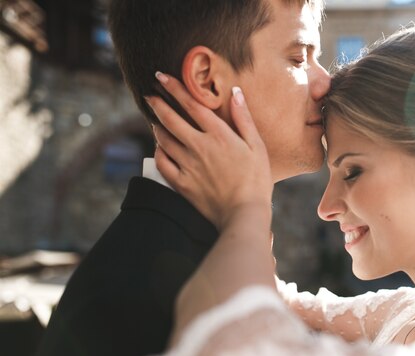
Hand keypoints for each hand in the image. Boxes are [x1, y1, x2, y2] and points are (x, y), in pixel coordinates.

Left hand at [145, 73, 272, 229]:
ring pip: (164, 140)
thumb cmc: (256, 180)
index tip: (162, 77)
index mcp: (219, 135)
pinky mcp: (182, 183)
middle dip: (158, 103)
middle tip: (150, 94)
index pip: (192, 104)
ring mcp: (188, 165)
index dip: (175, 88)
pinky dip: (158, 152)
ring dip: (157, 126)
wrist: (244, 213)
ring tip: (155, 120)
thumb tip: (235, 92)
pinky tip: (159, 148)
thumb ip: (244, 119)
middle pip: (171, 119)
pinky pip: (163, 163)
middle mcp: (199, 146)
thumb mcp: (257, 146)